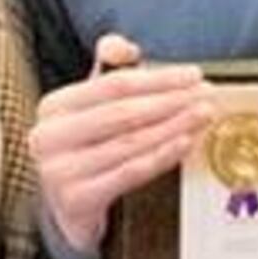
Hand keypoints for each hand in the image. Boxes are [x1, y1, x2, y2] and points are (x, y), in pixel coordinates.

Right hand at [28, 35, 207, 256]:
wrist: (68, 210)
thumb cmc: (87, 150)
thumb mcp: (90, 108)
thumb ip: (106, 71)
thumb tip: (125, 47)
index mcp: (54, 106)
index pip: (113, 84)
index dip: (157, 78)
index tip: (194, 74)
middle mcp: (49, 137)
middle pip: (123, 112)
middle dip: (171, 101)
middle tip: (207, 94)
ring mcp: (60, 172)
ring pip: (130, 142)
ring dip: (174, 126)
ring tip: (204, 115)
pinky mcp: (77, 201)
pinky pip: (130, 173)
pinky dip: (161, 156)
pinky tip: (186, 143)